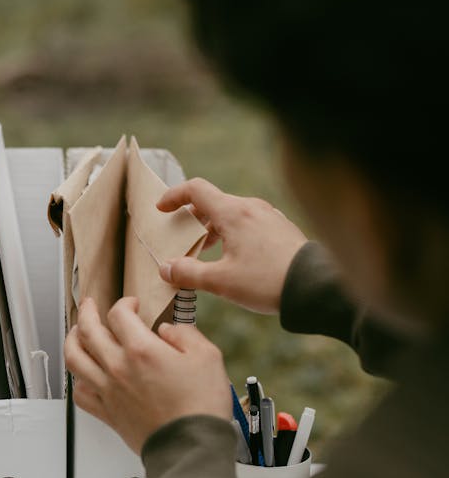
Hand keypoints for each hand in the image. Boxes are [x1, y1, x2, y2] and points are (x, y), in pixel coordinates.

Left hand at [65, 297, 231, 453]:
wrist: (191, 446)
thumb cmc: (200, 406)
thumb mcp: (208, 357)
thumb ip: (185, 335)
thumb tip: (169, 330)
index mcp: (141, 350)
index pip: (119, 314)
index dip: (125, 303)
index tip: (132, 304)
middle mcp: (118, 368)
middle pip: (88, 331)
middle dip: (87, 312)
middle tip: (90, 305)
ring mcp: (109, 390)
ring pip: (75, 359)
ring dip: (72, 340)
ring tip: (76, 333)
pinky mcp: (107, 412)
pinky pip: (80, 393)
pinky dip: (78, 380)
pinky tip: (84, 375)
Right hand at [157, 178, 307, 313]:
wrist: (315, 287)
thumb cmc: (267, 281)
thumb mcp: (220, 281)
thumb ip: (188, 273)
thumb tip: (166, 269)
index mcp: (233, 213)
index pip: (196, 189)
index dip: (174, 196)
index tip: (162, 209)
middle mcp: (251, 208)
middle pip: (213, 203)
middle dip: (192, 219)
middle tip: (181, 239)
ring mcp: (269, 216)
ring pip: (232, 214)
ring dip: (213, 229)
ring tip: (206, 253)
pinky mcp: (281, 229)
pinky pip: (249, 223)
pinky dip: (233, 233)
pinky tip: (234, 258)